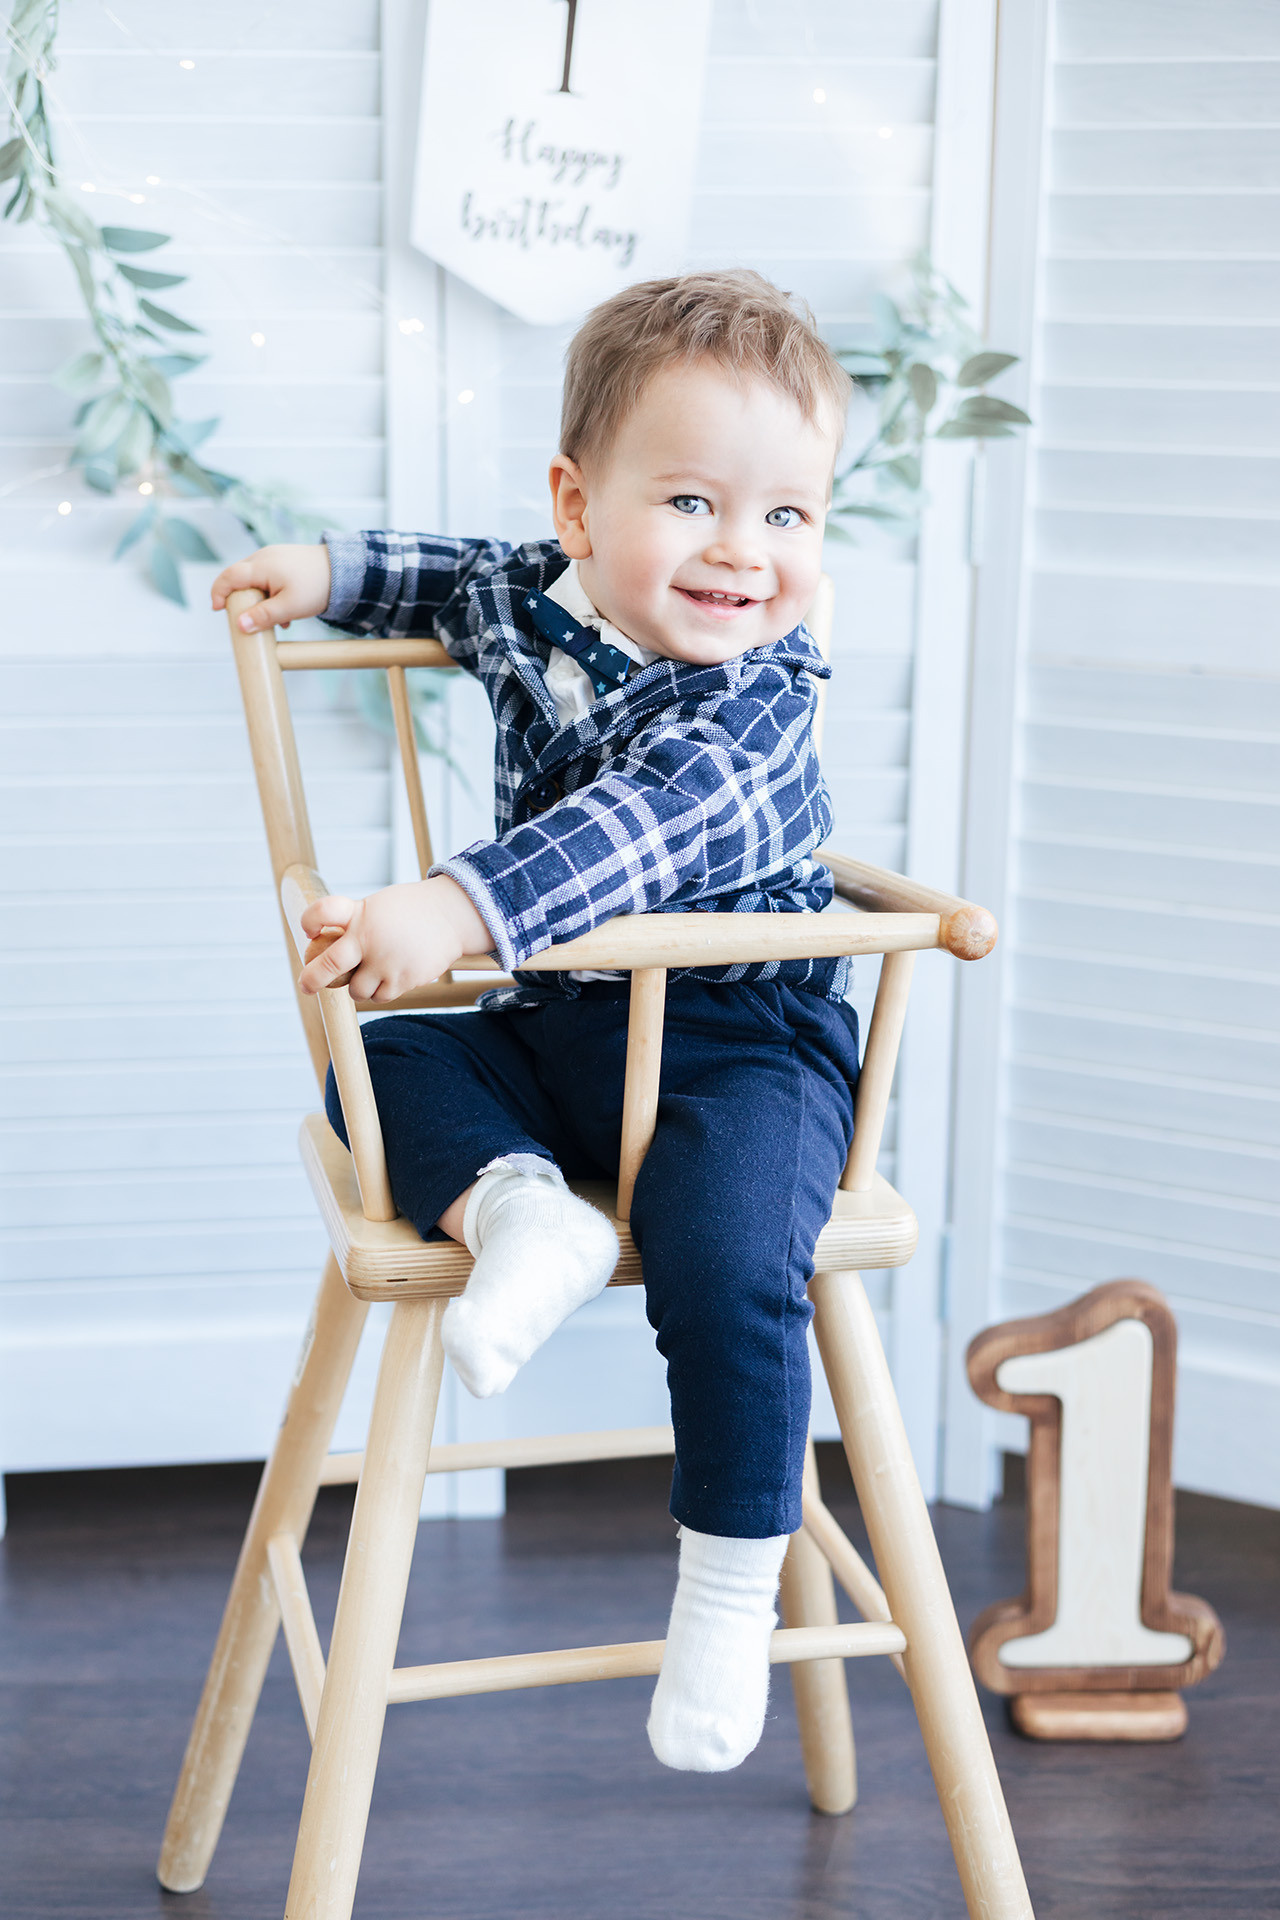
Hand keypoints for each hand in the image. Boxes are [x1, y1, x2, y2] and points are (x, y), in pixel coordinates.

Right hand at [210, 543, 331, 631]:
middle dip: (241, 600)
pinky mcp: (284, 561)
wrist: (346, 570)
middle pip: (239, 578)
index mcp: (262, 565)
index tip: (218, 610)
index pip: (229, 576)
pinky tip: (286, 611)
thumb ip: (264, 616)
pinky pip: (267, 577)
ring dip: (259, 600)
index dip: (219, 592)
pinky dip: (270, 594)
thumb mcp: (290, 607)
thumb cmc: (318, 586)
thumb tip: (240, 626)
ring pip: (254, 579)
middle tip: (251, 619)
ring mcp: (274, 557)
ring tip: (278, 620)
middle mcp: (263, 556)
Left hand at [297, 875, 493, 1000]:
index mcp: (360, 914)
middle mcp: (369, 939)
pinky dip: (381, 991)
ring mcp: (386, 962)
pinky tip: (390, 976)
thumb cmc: (409, 911)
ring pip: (356, 991)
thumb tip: (329, 952)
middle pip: (329, 964)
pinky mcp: (403, 980)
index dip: (309, 923)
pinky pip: (380, 997)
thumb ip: (355, 925)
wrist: (450, 916)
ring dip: (359, 986)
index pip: (322, 913)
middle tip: (306, 985)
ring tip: (371, 973)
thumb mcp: (378, 907)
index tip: (309, 932)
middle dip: (313, 979)